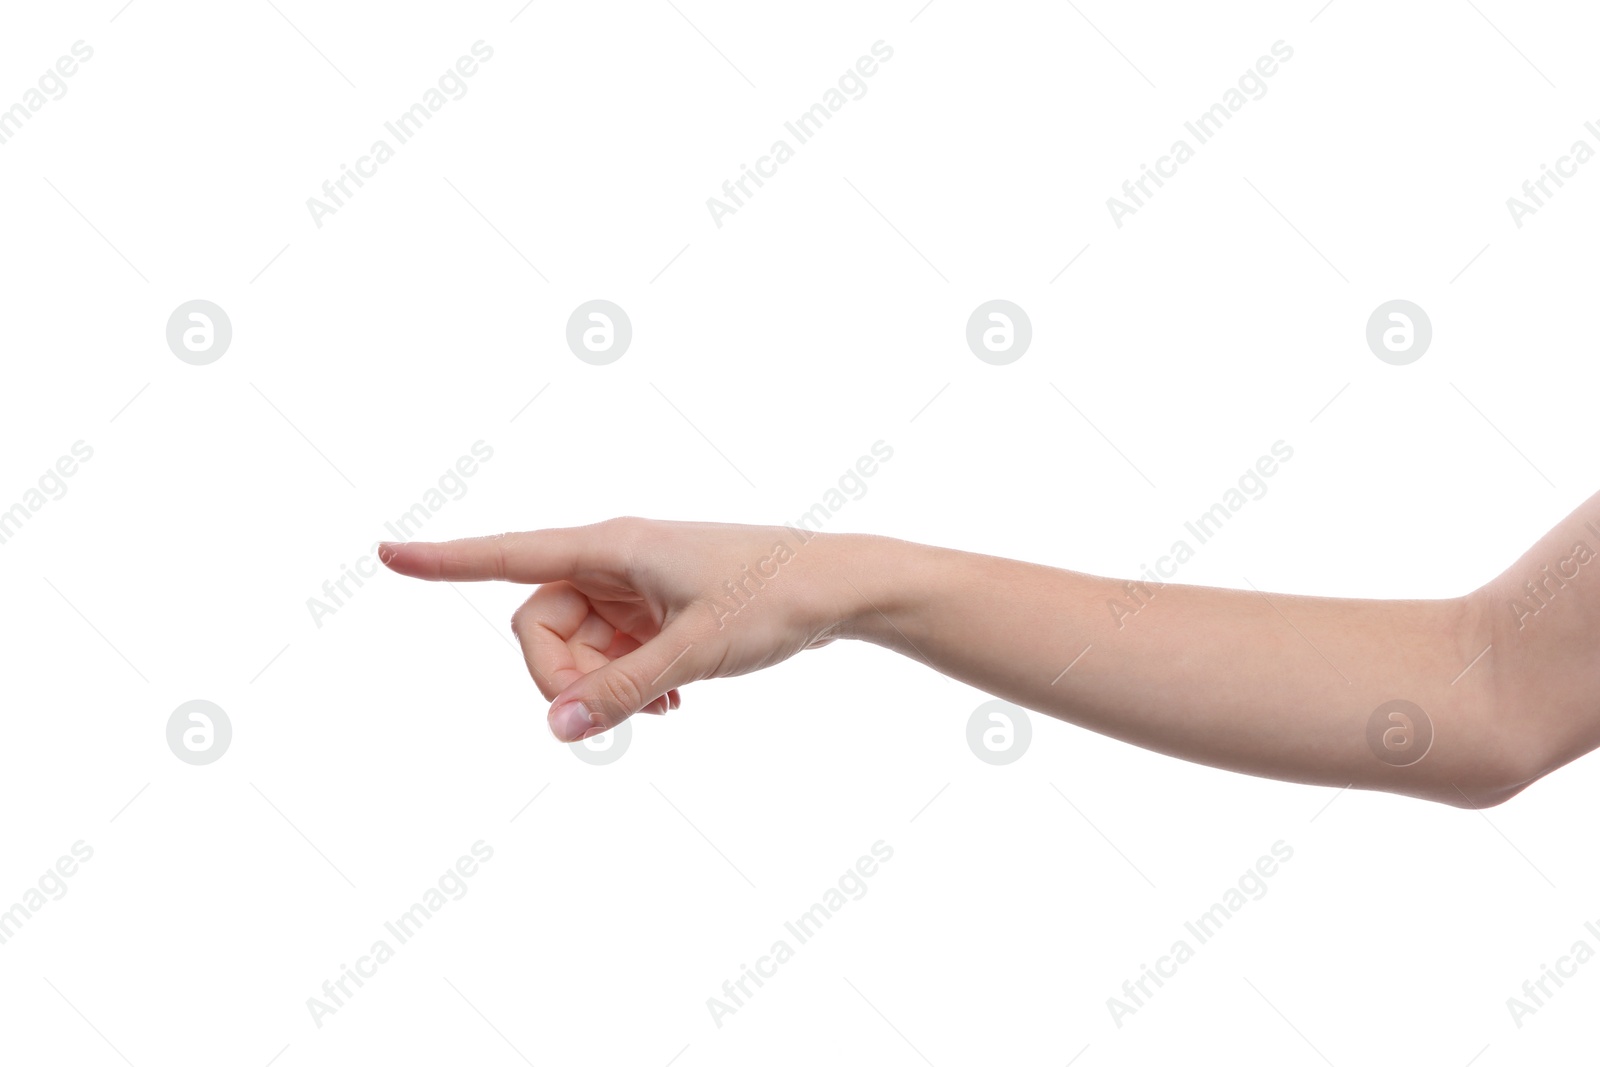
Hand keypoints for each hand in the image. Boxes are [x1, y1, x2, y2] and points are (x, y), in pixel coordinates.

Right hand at [378, 518, 862, 740]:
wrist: (839, 587)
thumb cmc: (772, 598)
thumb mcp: (693, 652)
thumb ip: (620, 691)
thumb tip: (554, 728)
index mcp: (610, 546)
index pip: (508, 553)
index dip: (444, 560)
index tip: (387, 554)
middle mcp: (612, 560)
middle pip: (538, 624)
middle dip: (562, 675)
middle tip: (615, 709)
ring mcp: (634, 586)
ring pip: (577, 646)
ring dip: (603, 685)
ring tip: (665, 701)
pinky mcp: (656, 608)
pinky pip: (611, 652)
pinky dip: (627, 681)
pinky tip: (673, 700)